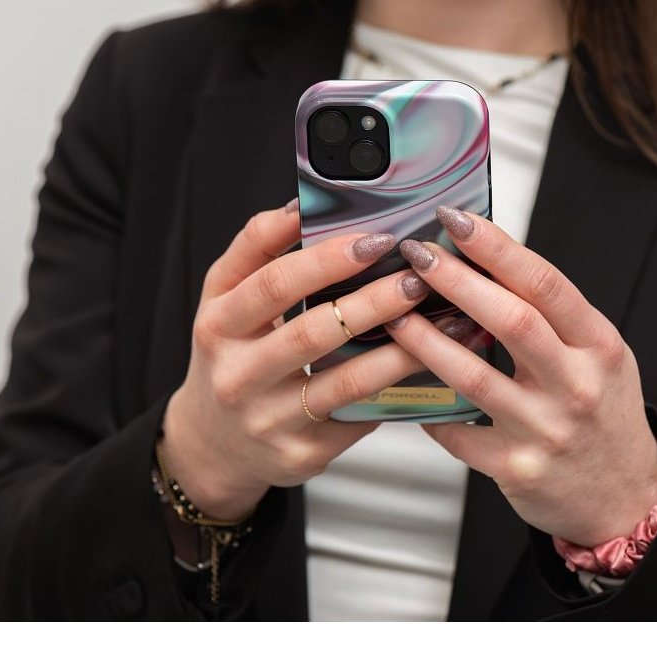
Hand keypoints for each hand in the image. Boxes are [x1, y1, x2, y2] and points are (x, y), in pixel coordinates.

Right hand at [162, 200, 428, 520]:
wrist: (213, 442)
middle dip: (372, 301)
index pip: (273, 285)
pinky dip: (398, 389)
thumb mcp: (224, 299)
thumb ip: (257, 248)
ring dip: (401, 349)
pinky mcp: (302, 453)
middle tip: (417, 277)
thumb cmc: (231, 355)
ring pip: (345, 382)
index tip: (375, 238)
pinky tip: (432, 366)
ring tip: (443, 321)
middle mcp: (238, 376)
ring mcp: (269, 421)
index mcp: (218, 326)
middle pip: (312, 333)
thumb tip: (301, 204)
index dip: (326, 259)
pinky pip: (359, 417)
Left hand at [385, 206, 656, 546]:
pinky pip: (458, 432)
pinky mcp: (517, 469)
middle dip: (455, 281)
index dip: (497, 248)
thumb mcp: (598, 356)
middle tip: (415, 254)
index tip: (457, 220)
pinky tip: (405, 386)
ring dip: (426, 340)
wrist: (627, 496)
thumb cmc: (603, 413)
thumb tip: (485, 261)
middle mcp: (577, 385)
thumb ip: (552, 317)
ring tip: (393, 314)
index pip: (545, 284)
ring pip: (474, 376)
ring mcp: (546, 430)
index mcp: (598, 345)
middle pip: (511, 320)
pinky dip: (429, 409)